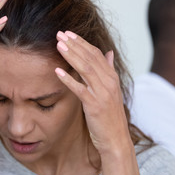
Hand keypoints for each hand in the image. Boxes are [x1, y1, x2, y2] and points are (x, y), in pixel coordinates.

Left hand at [54, 31, 131, 154]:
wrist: (116, 140)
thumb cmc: (110, 117)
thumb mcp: (111, 91)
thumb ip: (109, 71)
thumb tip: (108, 52)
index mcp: (112, 78)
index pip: (97, 54)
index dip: (82, 42)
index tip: (68, 33)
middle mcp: (109, 83)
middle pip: (91, 58)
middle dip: (74, 44)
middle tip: (60, 34)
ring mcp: (103, 94)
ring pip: (86, 69)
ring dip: (71, 56)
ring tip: (58, 45)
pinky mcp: (95, 106)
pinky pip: (80, 89)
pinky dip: (68, 79)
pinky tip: (57, 71)